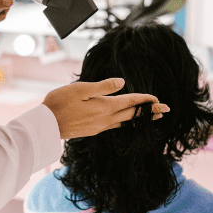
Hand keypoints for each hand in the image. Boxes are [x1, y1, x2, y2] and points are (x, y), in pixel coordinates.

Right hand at [42, 78, 169, 138]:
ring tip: (153, 117)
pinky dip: (127, 122)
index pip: (131, 102)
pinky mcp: (94, 130)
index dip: (145, 100)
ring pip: (126, 121)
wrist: (46, 125)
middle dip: (151, 111)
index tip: (159, 99)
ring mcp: (100, 126)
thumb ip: (103, 86)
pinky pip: (116, 125)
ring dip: (141, 119)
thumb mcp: (81, 89)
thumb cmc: (60, 103)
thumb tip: (122, 82)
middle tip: (166, 110)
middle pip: (133, 114)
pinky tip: (127, 121)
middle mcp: (106, 118)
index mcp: (105, 107)